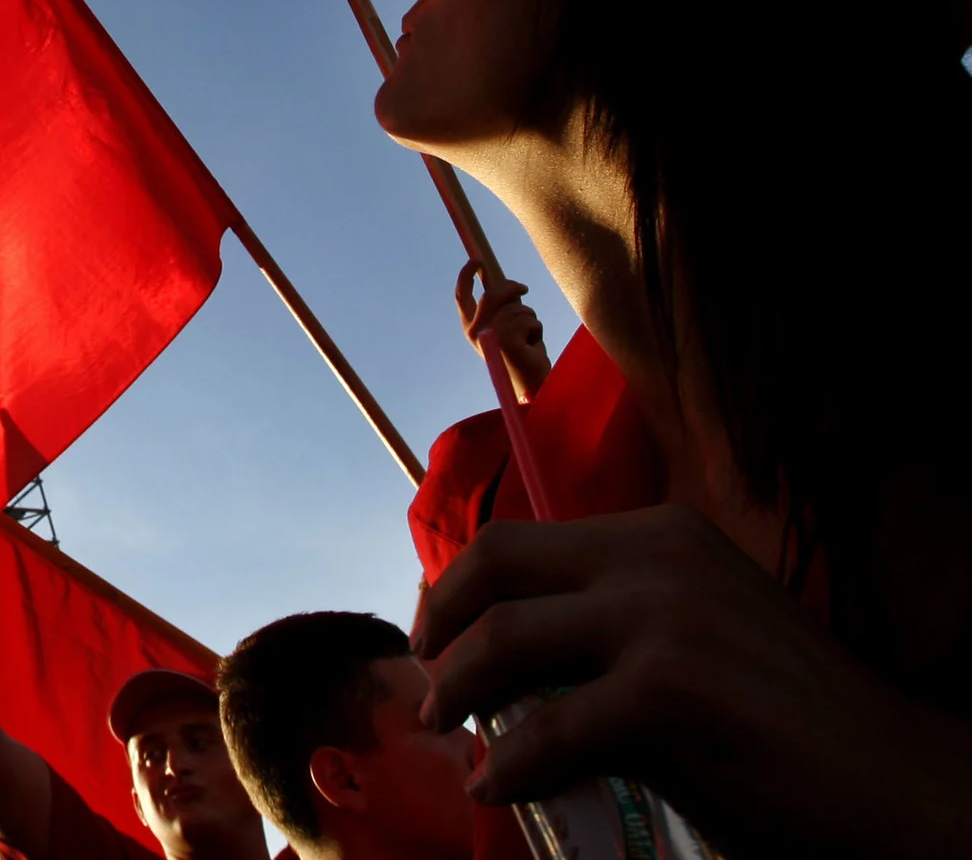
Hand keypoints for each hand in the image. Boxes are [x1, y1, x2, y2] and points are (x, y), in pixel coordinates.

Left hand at [415, 506, 971, 856]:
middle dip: (437, 625)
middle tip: (424, 682)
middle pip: (493, 565)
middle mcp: (658, 556)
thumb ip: (608, 630)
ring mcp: (664, 617)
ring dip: (453, 690)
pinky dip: (508, 764)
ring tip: (445, 730)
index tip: (435, 638)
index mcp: (661, 533)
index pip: (518, 541)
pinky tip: (497, 788)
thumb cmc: (792, 719)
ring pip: (504, 640)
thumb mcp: (695, 636)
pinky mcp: (671, 691)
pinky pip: (546, 728)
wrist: (898, 780)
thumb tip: (501, 664)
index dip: (458, 590)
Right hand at [457, 259, 548, 400]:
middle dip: (512, 287)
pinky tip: (533, 346)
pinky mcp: (507, 340)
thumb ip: (502, 307)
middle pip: (492, 294)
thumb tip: (504, 283)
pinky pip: (529, 319)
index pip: (462, 296)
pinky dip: (538, 329)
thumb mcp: (508, 327)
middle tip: (525, 289)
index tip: (478, 260)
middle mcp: (475, 332)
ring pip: (517, 308)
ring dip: (531, 318)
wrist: (531, 386)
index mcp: (471, 328)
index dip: (466, 274)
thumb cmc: (522, 355)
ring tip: (530, 338)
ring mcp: (490, 336)